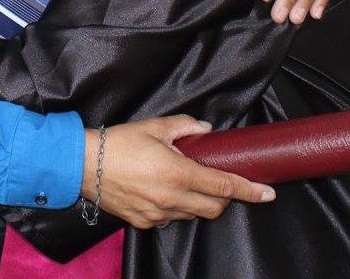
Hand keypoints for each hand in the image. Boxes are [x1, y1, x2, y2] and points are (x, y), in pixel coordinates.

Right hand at [81, 115, 274, 228]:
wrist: (82, 165)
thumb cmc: (118, 142)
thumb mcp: (154, 126)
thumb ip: (185, 127)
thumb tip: (206, 130)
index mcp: (178, 174)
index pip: (223, 186)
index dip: (248, 190)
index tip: (267, 193)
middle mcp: (171, 200)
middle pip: (214, 208)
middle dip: (225, 197)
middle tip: (220, 180)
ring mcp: (158, 215)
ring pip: (193, 215)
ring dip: (200, 202)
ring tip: (186, 180)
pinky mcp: (144, 222)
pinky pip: (172, 218)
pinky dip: (178, 207)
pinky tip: (166, 190)